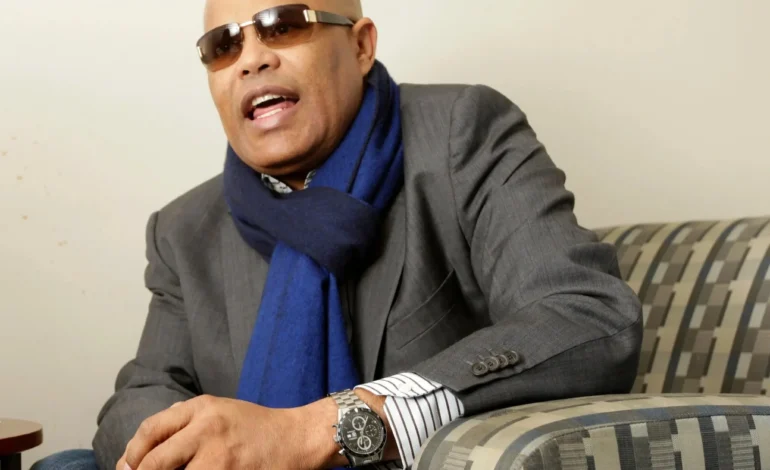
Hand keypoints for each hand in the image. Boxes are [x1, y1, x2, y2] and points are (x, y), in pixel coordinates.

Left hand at [122, 395, 331, 469]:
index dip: (132, 455)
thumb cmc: (254, 426)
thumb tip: (137, 450)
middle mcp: (208, 430)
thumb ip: (182, 419)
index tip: (129, 467)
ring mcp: (220, 458)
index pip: (150, 431)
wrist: (296, 438)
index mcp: (202, 408)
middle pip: (155, 462)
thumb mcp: (218, 409)